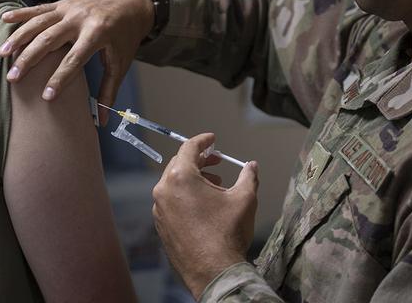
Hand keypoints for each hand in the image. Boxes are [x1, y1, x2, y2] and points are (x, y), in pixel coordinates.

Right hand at [0, 0, 153, 122]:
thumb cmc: (126, 35)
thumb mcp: (121, 62)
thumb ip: (108, 90)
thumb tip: (102, 121)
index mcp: (98, 33)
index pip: (74, 60)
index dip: (59, 79)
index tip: (45, 97)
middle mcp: (80, 19)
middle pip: (49, 40)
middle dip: (29, 60)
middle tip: (12, 78)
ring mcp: (69, 8)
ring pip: (39, 23)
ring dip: (19, 38)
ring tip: (1, 54)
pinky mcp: (63, 3)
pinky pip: (39, 8)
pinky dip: (21, 14)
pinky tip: (4, 20)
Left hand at [152, 133, 258, 299]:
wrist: (214, 272)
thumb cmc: (228, 233)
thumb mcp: (244, 199)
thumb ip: (248, 176)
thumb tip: (252, 165)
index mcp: (180, 178)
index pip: (189, 148)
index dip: (203, 141)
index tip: (213, 139)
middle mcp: (164, 191)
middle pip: (179, 165)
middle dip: (199, 161)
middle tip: (216, 162)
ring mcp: (159, 210)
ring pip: (174, 184)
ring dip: (193, 180)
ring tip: (215, 186)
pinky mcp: (161, 227)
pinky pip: (171, 203)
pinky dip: (185, 197)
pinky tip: (203, 206)